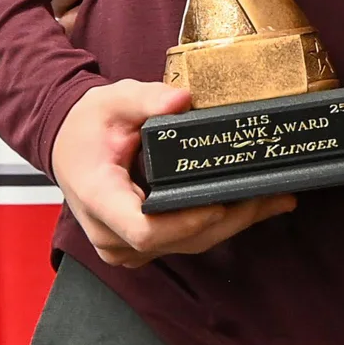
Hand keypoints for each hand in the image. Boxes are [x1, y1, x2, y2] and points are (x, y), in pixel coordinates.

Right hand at [50, 79, 295, 268]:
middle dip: (230, 219)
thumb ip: (146, 98)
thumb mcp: (112, 100)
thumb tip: (181, 100)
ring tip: (277, 198)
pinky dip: (220, 223)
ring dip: (235, 223)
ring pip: (189, 245)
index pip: (143, 229)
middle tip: (273, 194)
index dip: (185, 222)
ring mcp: (126, 245)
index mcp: (99, 198)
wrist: (66, 144)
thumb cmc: (87, 126)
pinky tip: (254, 204)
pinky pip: (186, 241)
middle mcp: (111, 233)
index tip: (220, 204)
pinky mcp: (143, 245)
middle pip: (178, 240)